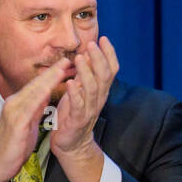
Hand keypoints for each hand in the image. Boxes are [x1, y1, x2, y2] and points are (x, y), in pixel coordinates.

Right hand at [0, 59, 72, 181]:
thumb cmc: (13, 145)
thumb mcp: (28, 123)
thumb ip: (35, 109)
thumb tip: (45, 96)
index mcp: (18, 103)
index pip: (38, 85)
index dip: (53, 74)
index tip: (67, 63)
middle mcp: (14, 103)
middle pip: (36, 83)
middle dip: (53, 71)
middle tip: (68, 58)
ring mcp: (13, 111)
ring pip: (33, 91)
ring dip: (48, 78)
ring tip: (63, 68)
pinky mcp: (14, 122)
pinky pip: (29, 106)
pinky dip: (40, 96)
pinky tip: (49, 90)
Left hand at [49, 37, 119, 158]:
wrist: (72, 143)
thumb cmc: (73, 114)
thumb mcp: (82, 91)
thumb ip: (85, 75)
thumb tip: (85, 53)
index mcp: (101, 90)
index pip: (112, 69)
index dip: (109, 53)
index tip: (103, 38)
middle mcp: (99, 98)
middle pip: (104, 76)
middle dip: (99, 58)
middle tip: (91, 44)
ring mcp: (90, 109)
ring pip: (92, 88)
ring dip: (87, 72)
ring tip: (80, 58)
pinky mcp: (78, 120)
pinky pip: (78, 105)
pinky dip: (75, 93)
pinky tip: (70, 82)